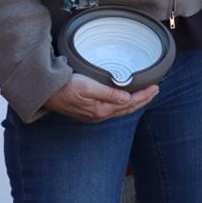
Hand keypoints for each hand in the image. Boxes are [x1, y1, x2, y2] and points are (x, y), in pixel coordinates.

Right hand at [42, 73, 157, 120]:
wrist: (45, 93)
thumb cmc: (64, 87)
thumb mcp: (87, 87)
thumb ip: (108, 93)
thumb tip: (127, 98)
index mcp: (101, 110)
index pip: (130, 103)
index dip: (144, 96)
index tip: (155, 87)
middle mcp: (99, 115)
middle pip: (128, 108)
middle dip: (143, 100)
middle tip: (155, 90)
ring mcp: (94, 115)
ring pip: (121, 110)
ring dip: (135, 102)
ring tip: (145, 95)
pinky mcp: (88, 112)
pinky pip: (112, 109)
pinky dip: (123, 104)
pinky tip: (125, 100)